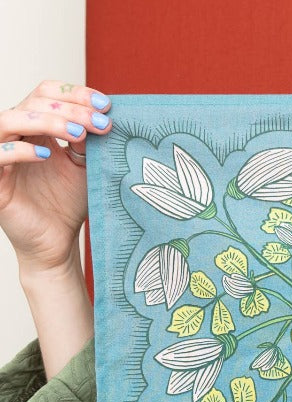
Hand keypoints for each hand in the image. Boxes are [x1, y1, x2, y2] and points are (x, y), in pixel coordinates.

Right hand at [0, 80, 111, 273]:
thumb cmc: (68, 204)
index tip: (105, 104)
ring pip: (12, 120)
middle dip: (70, 108)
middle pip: (33, 102)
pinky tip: (47, 155)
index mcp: (36, 127)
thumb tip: (100, 116)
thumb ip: (87, 142)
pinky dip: (21, 151)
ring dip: (48, 121)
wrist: (57, 241)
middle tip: (101, 121)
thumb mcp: (83, 167)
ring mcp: (2, 154)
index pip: (46, 94)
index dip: (73, 93)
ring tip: (79, 133)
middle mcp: (16, 135)